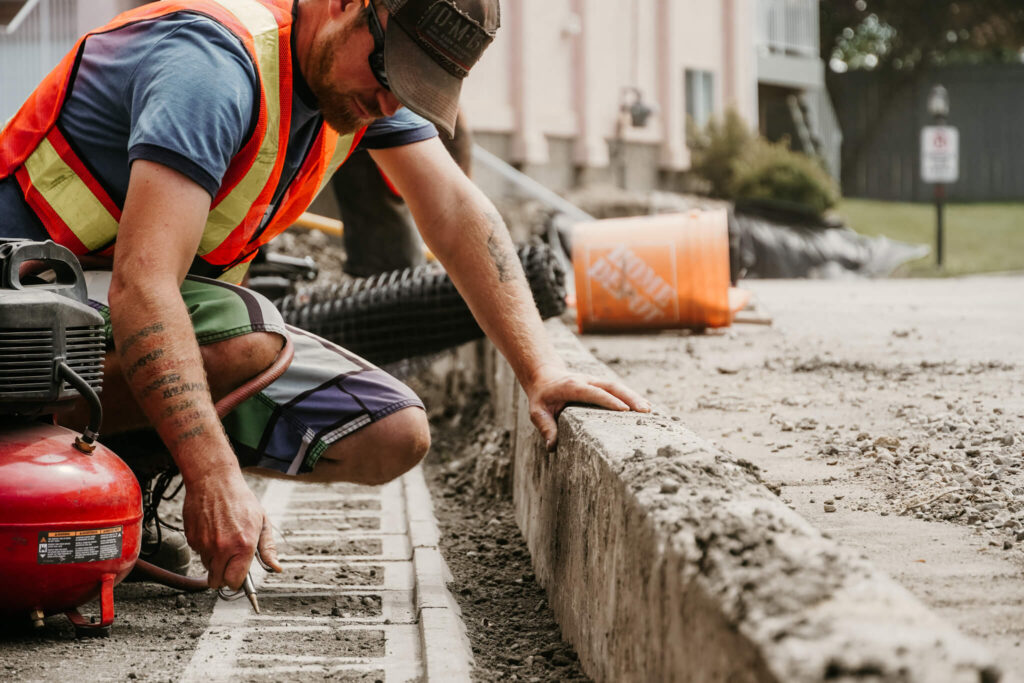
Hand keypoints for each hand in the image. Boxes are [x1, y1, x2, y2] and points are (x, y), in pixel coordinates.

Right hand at [182, 469, 279, 589]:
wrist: (214, 480)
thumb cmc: (240, 499)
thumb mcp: (262, 521)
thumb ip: (268, 548)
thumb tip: (276, 568)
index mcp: (243, 545)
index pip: (234, 582)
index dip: (237, 582)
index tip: (239, 578)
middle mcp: (222, 548)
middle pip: (217, 581)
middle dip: (224, 576)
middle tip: (230, 562)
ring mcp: (205, 544)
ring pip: (207, 568)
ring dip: (215, 561)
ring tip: (223, 539)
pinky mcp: (191, 538)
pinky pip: (198, 554)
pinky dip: (205, 548)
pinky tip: (212, 531)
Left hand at [525, 364, 650, 450]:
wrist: (544, 376)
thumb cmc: (541, 396)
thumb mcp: (537, 411)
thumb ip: (545, 426)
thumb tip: (552, 446)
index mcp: (572, 386)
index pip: (594, 392)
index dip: (609, 400)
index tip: (624, 410)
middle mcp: (587, 380)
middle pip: (612, 386)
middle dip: (630, 397)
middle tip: (645, 410)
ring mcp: (595, 381)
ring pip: (618, 386)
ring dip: (634, 397)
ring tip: (649, 410)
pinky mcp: (600, 385)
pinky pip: (618, 389)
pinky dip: (631, 396)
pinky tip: (644, 406)